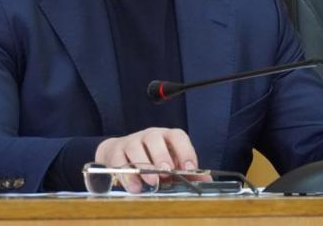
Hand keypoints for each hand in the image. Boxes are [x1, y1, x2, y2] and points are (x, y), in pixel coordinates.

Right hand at [95, 127, 209, 191]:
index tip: (189, 168)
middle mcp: (149, 136)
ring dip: (144, 166)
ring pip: (135, 147)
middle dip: (161, 156)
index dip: (185, 151)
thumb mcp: (170, 164)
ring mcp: (131, 141)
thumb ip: (187, 173)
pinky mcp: (116, 151)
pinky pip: (119, 160)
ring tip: (153, 182)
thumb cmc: (151, 160)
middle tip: (167, 173)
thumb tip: (207, 181)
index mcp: (166, 137)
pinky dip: (127, 175)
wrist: (121, 154)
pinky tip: (136, 187)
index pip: (177, 136)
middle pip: (154, 139)